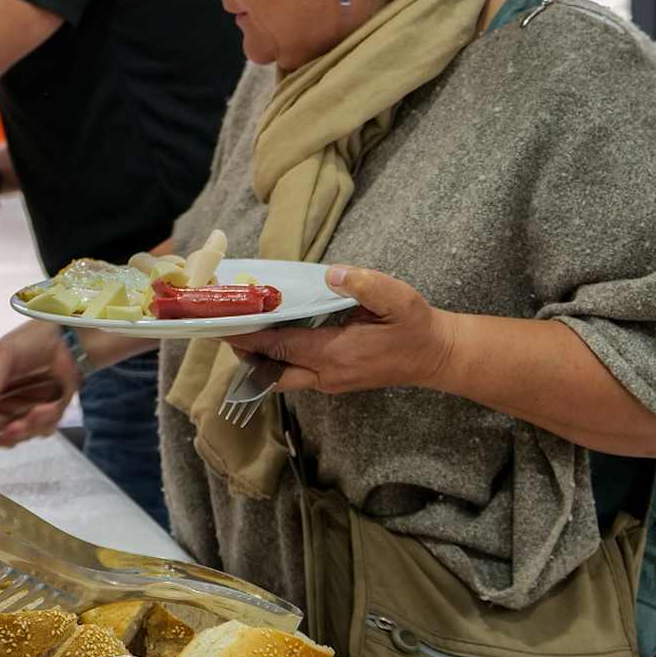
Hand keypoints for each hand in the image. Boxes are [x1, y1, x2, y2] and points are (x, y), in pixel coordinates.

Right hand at [0, 320, 78, 451]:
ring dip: (29, 428)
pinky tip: (50, 405)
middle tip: (14, 429)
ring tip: (38, 411)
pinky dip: (47, 420)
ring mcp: (26, 412)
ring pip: (22, 436)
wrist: (67, 338)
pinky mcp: (48, 414)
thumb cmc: (31, 341)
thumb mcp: (6, 353)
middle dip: (5, 437)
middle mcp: (4, 406)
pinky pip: (44, 428)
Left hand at [223, 266, 463, 396]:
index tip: (222, 322)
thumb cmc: (416, 326)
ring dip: (256, 357)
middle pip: (270, 370)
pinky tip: (267, 338)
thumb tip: (332, 274)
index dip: (249, 334)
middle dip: (243, 351)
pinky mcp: (333, 380)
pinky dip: (274, 359)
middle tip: (219, 327)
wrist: (436, 357)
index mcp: (336, 354)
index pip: (280, 346)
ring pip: (279, 377)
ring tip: (236, 330)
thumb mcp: (398, 298)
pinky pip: (293, 375)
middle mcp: (327, 375)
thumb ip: (364, 285)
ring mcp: (329, 382)